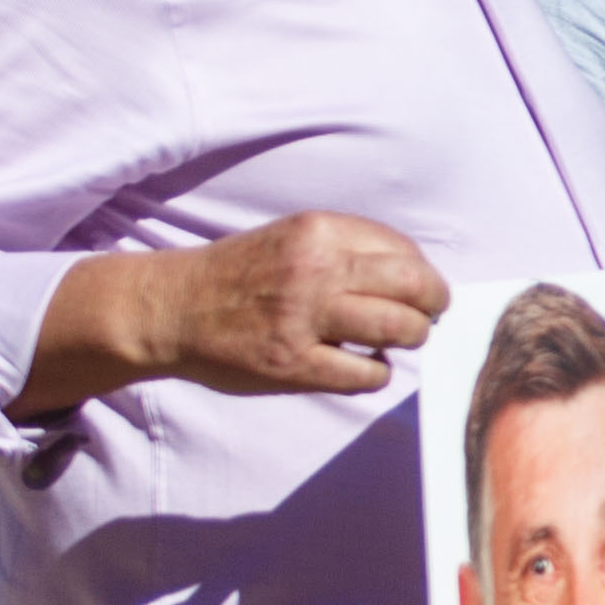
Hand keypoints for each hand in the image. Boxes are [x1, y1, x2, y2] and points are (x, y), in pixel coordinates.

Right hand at [16, 211, 449, 415]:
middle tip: (426, 317)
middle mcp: (314, 269)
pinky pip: (367, 373)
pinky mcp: (293, 364)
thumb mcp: (292, 236)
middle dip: (433, 304)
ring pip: (399, 328)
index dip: (423, 273)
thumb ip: (348, 248)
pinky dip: (376, 373)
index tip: (420, 288)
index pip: (404, 250)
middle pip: (415, 286)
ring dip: (411, 338)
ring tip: (397, 341)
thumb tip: (414, 275)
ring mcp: (304, 318)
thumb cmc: (241, 274)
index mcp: (318, 231)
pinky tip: (363, 366)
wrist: (172, 308)